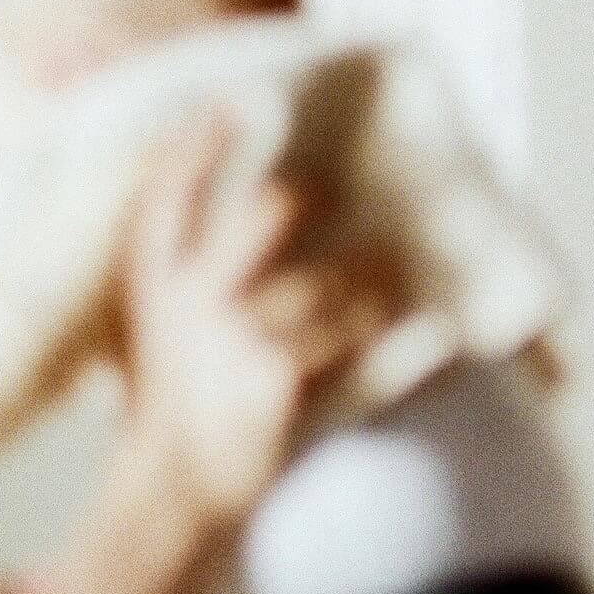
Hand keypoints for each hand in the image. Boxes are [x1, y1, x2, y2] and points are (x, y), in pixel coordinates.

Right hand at [117, 112, 395, 532]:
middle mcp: (190, 300)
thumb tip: (270, 208)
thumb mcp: (157, 327)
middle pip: (269, 212)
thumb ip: (190, 272)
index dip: (200, 141)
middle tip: (337, 195)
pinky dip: (402, 344)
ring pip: (332, 280)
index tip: (236, 100)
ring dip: (373, 279)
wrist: (170, 493)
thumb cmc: (176, 399)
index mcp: (154, 280)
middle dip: (313, 198)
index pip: (172, 191)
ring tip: (390, 278)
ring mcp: (234, 340)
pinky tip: (439, 336)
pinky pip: (358, 344)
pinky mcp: (274, 382)